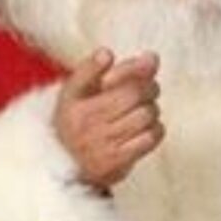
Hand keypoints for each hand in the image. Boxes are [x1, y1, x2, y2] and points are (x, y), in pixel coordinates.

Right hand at [53, 48, 163, 189]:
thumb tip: (153, 57)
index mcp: (75, 97)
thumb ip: (116, 68)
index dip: (138, 69)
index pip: (112, 74)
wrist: (64, 163)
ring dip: (152, 109)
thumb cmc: (78, 117)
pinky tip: (146, 128)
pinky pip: (149, 139)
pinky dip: (155, 129)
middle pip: (135, 94)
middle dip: (149, 88)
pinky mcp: (115, 163)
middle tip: (149, 89)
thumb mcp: (81, 87)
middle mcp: (86, 121)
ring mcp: (101, 144)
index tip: (144, 66)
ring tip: (144, 109)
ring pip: (145, 115)